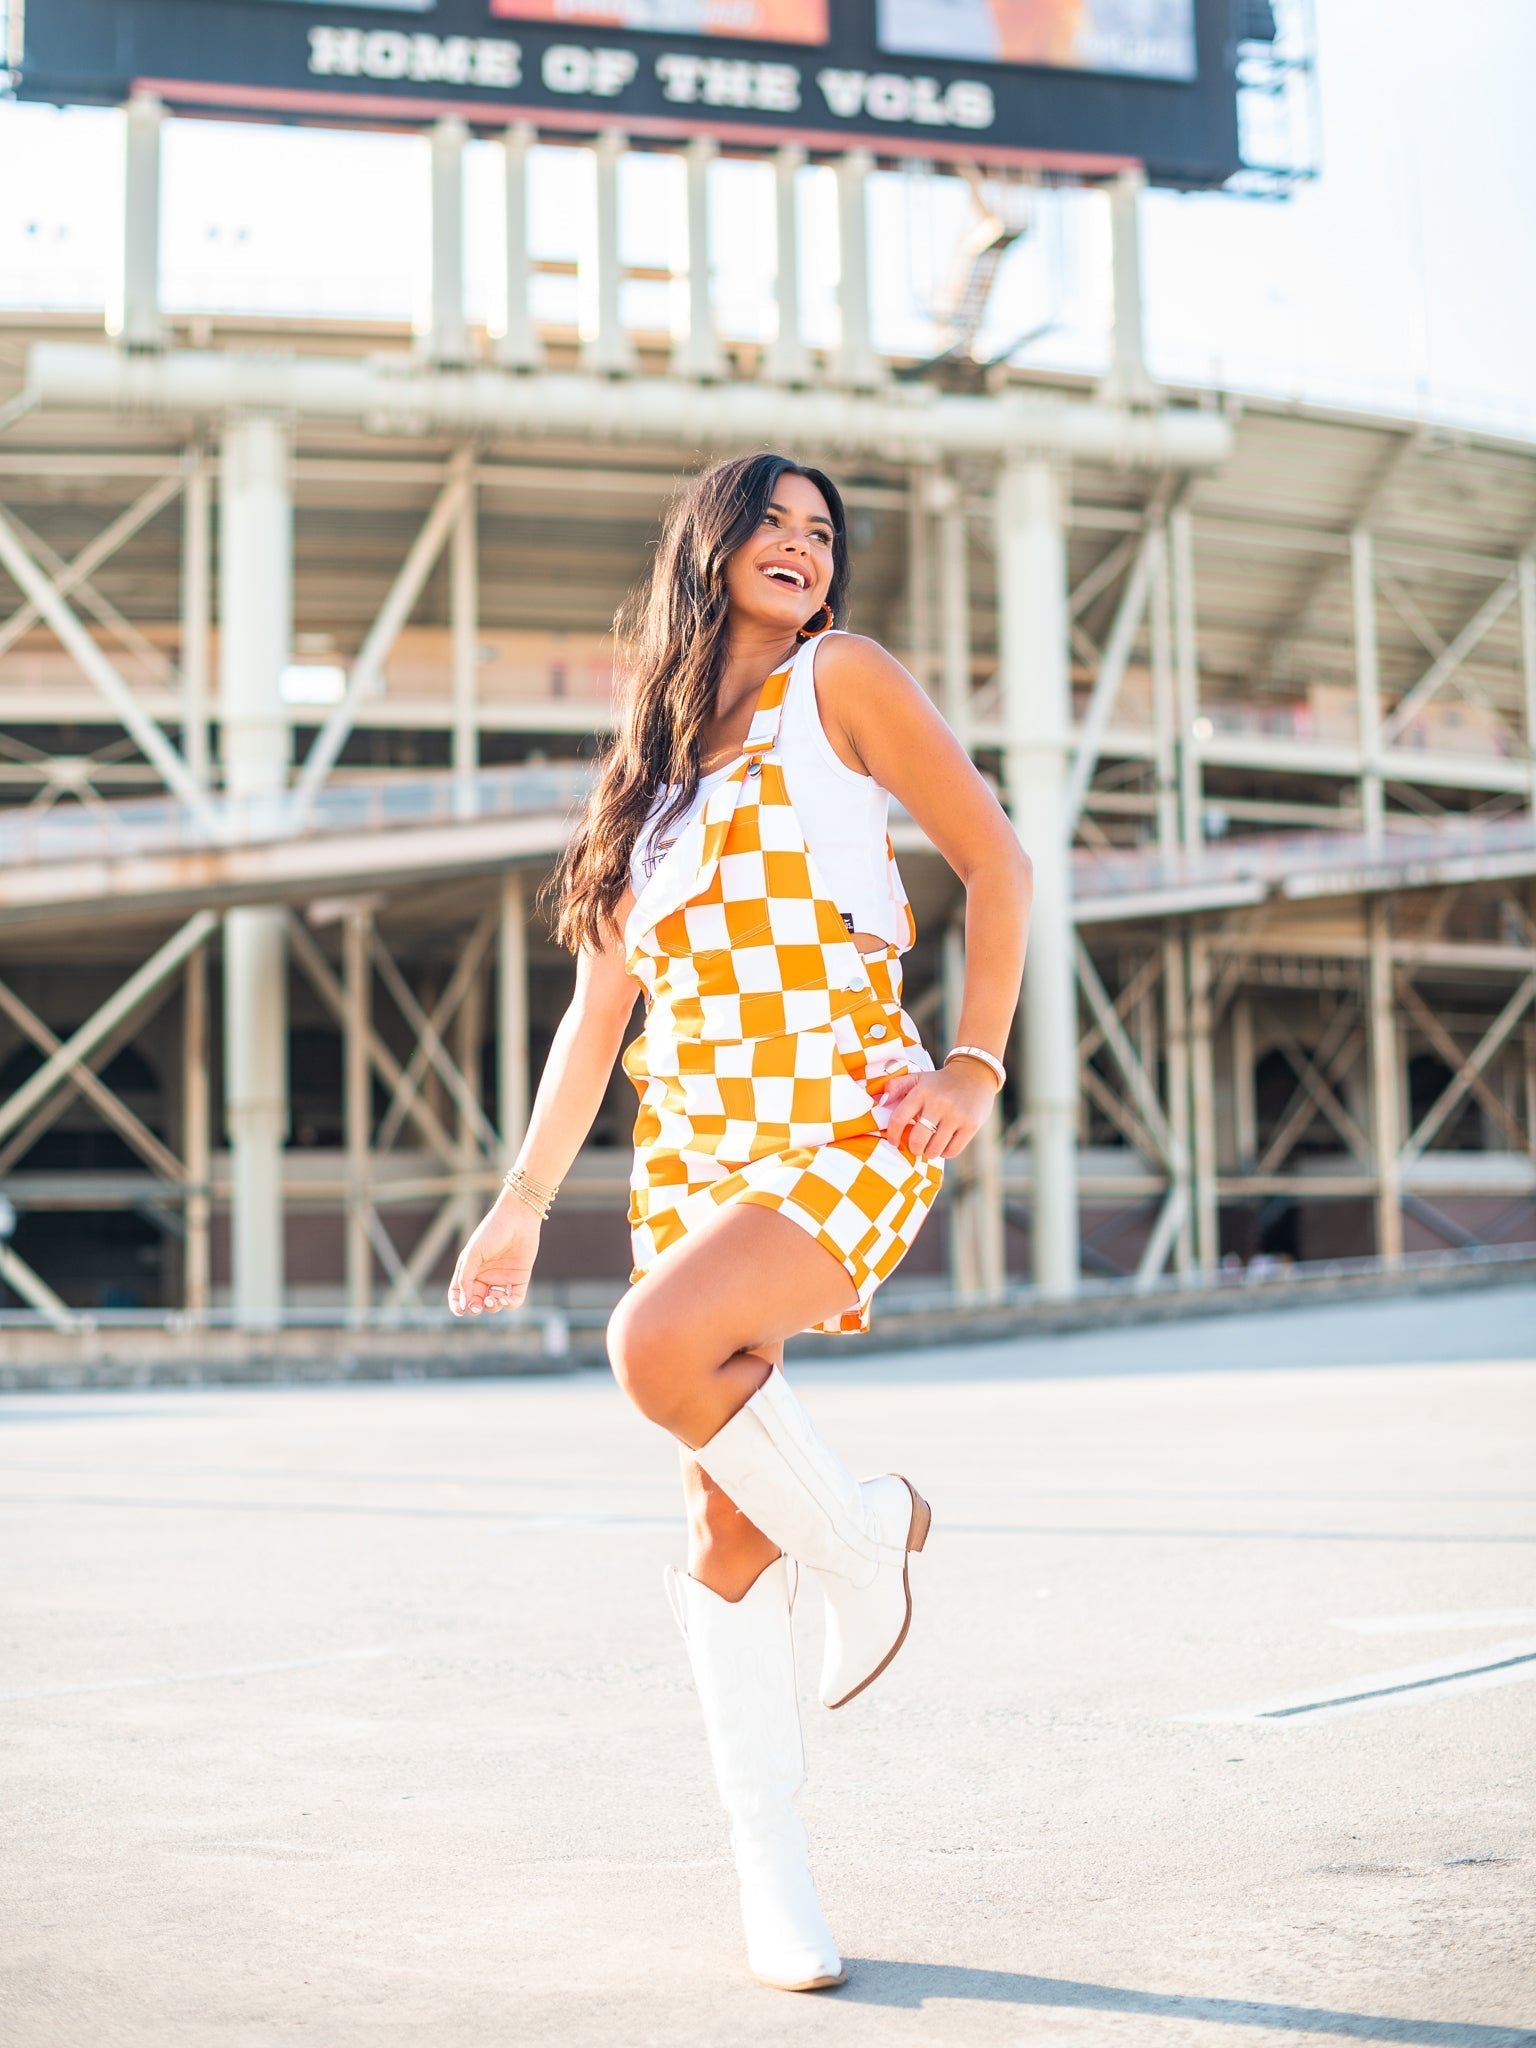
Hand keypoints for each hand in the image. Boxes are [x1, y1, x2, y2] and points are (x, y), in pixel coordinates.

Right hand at [448, 1195, 541, 1315]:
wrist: (517, 1218)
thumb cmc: (491, 1232)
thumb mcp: (472, 1255)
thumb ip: (465, 1278)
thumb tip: (463, 1304)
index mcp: (471, 1270)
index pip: (460, 1293)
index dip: (458, 1304)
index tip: (460, 1311)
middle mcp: (486, 1276)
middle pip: (477, 1301)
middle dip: (476, 1307)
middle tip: (478, 1307)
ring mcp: (503, 1278)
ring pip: (495, 1303)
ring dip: (493, 1307)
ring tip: (493, 1299)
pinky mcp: (520, 1278)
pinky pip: (515, 1299)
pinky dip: (510, 1304)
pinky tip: (505, 1299)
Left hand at [882, 1061, 996, 1162]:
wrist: (975, 1073)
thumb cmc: (940, 1082)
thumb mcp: (918, 1077)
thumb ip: (896, 1086)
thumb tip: (881, 1102)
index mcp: (922, 1092)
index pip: (898, 1119)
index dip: (892, 1135)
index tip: (894, 1141)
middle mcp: (939, 1103)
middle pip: (917, 1140)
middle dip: (914, 1148)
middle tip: (916, 1146)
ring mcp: (956, 1115)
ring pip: (934, 1149)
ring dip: (929, 1152)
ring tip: (931, 1145)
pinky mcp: (971, 1125)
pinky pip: (952, 1151)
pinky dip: (945, 1152)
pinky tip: (944, 1144)